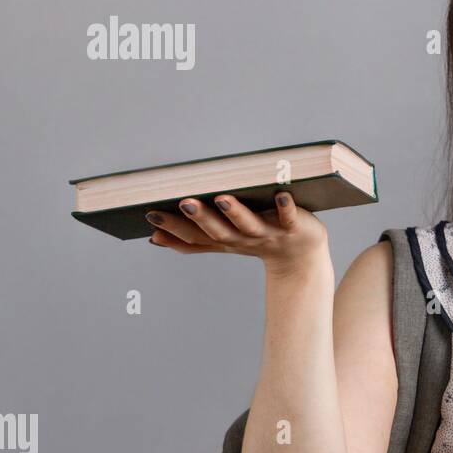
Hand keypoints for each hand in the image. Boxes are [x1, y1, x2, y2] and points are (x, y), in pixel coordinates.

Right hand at [145, 192, 328, 274]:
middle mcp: (243, 239)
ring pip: (249, 225)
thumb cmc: (258, 240)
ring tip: (222, 198)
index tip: (150, 215)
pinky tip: (282, 195)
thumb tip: (154, 237)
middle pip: (219, 232)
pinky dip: (285, 208)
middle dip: (201, 218)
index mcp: (224, 241)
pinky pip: (289, 218)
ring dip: (236, 212)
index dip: (173, 228)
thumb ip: (193, 239)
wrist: (301, 257)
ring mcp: (268, 234)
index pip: (195, 237)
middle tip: (183, 201)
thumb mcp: (223, 241)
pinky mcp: (293, 228)